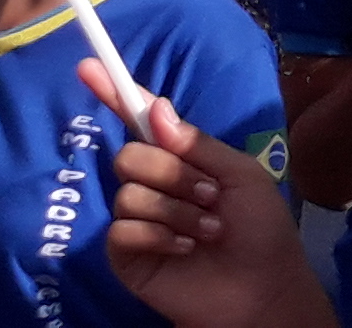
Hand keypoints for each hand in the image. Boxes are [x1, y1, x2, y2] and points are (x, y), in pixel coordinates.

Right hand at [87, 64, 332, 327]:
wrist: (261, 285)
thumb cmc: (260, 228)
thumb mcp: (239, 174)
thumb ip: (195, 142)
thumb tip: (155, 107)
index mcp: (181, 158)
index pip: (141, 121)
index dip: (116, 93)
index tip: (89, 66)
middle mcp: (153, 183)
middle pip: (131, 154)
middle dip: (174, 174)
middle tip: (210, 196)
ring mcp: (136, 218)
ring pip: (129, 192)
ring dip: (177, 210)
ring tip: (208, 229)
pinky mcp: (125, 254)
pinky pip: (123, 228)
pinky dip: (160, 235)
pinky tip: (186, 247)